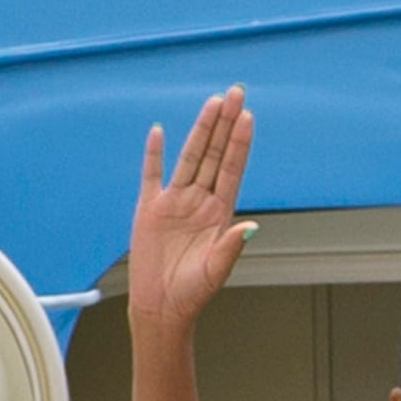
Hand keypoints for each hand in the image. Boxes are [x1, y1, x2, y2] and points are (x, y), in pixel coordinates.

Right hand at [129, 87, 259, 331]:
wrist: (162, 307)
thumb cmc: (192, 294)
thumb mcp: (216, 271)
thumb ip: (231, 246)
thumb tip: (250, 227)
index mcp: (219, 214)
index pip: (231, 169)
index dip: (239, 143)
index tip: (247, 117)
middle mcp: (199, 202)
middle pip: (214, 154)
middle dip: (224, 124)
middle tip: (236, 92)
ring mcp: (175, 202)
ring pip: (190, 158)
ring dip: (200, 130)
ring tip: (213, 102)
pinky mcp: (150, 209)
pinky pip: (151, 175)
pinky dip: (154, 154)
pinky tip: (158, 132)